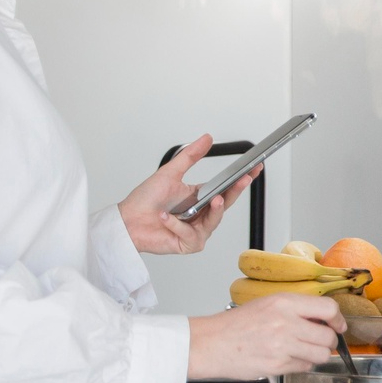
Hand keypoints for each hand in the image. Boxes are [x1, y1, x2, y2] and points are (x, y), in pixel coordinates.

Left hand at [119, 135, 255, 255]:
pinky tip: (166, 218)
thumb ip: (190, 156)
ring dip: (212, 211)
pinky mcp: (187, 243)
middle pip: (225, 204)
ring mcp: (195, 230)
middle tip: (242, 180)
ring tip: (213, 199)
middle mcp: (200, 214)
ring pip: (213, 222)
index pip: (225, 188)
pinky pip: (191, 235)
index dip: (241, 180)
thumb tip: (206, 138)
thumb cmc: (145, 200)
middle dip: (235, 192)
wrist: (127, 221)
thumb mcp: (169, 173)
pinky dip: (178, 225)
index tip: (254, 168)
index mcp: (199, 197)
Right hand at [188, 294, 342, 379]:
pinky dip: (300, 365)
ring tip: (300, 351)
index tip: (337, 325)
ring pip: (321, 354)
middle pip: (328, 336)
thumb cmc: (233, 325)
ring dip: (315, 355)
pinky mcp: (278, 365)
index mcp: (283, 303)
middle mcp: (286, 323)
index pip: (328, 309)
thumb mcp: (265, 305)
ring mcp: (283, 345)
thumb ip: (294, 309)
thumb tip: (323, 318)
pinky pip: (304, 367)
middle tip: (316, 341)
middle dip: (326, 341)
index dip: (337, 319)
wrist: (209, 343)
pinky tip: (285, 358)